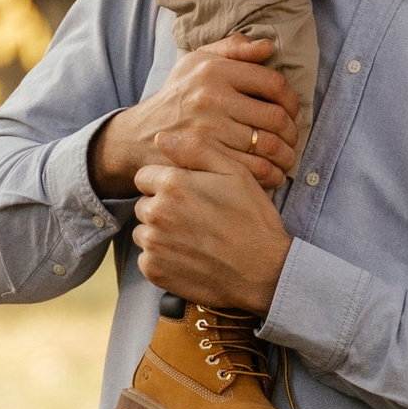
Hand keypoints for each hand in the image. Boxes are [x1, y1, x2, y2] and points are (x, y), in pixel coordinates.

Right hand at [86, 36, 297, 203]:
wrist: (139, 135)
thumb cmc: (176, 96)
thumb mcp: (196, 62)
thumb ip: (233, 49)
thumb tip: (268, 47)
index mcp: (214, 70)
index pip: (273, 83)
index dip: (292, 100)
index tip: (293, 111)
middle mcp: (211, 97)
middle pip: (275, 117)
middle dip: (293, 131)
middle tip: (292, 138)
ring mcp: (208, 130)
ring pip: (268, 145)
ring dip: (286, 155)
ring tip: (286, 157)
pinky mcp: (205, 159)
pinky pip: (253, 169)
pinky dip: (271, 174)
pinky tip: (273, 174)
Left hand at [131, 128, 293, 315]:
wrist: (263, 271)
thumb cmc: (252, 219)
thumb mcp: (235, 173)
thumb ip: (196, 149)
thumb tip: (161, 137)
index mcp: (172, 185)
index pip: (144, 177)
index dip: (166, 183)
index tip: (187, 194)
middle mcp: (157, 213)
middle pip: (143, 204)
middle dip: (162, 208)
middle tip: (194, 218)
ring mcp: (154, 245)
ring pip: (144, 232)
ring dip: (160, 234)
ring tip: (193, 238)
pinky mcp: (155, 271)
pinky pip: (147, 259)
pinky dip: (163, 259)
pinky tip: (189, 257)